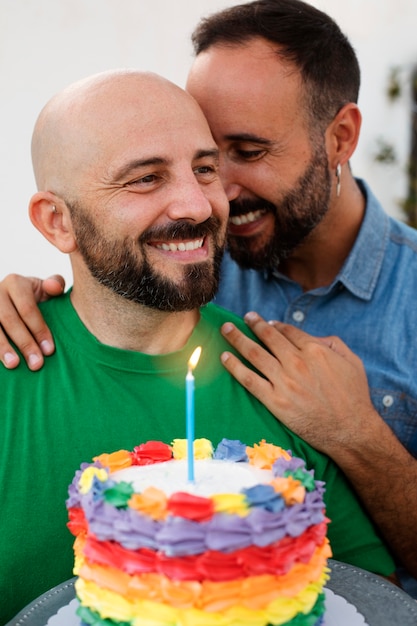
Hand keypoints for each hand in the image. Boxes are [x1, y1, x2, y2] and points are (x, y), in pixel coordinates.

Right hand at [0, 274, 64, 369]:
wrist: (12, 300)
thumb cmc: (34, 298)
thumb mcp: (45, 289)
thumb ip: (55, 285)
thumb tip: (55, 287)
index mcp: (15, 283)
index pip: (28, 309)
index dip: (39, 330)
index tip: (49, 350)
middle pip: (10, 320)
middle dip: (25, 343)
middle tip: (36, 364)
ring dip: (3, 348)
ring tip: (14, 365)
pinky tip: (0, 364)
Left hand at [220, 311, 376, 457]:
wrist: (350, 430)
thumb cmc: (354, 397)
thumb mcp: (352, 361)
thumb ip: (332, 343)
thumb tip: (313, 337)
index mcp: (314, 349)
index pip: (287, 331)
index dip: (274, 325)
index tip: (266, 323)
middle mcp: (296, 361)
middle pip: (267, 337)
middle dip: (252, 323)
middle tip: (244, 317)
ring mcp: (283, 381)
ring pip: (253, 353)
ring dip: (237, 338)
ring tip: (226, 329)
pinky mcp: (274, 401)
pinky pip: (248, 379)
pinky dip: (234, 367)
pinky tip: (224, 358)